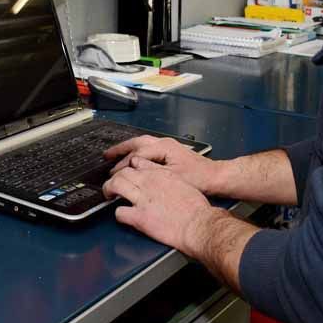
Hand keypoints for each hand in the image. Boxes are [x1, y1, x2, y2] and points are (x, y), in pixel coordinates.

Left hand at [102, 157, 222, 256]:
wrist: (199, 224)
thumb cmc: (196, 208)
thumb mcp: (184, 184)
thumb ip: (169, 179)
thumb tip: (163, 181)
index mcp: (161, 174)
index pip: (137, 162)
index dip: (129, 167)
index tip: (126, 172)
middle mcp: (149, 183)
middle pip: (122, 172)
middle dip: (114, 177)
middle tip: (112, 184)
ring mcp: (143, 199)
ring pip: (116, 185)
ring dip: (109, 190)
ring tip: (108, 195)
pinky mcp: (140, 217)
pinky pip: (120, 212)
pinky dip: (119, 214)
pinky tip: (122, 215)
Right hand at [105, 135, 222, 194]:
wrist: (216, 177)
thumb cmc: (199, 178)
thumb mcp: (172, 177)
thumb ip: (151, 172)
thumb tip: (133, 170)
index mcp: (163, 147)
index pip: (136, 154)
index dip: (123, 165)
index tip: (114, 175)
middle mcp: (164, 143)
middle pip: (136, 143)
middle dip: (120, 150)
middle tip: (106, 156)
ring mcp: (168, 146)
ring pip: (142, 143)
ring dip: (128, 149)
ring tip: (115, 154)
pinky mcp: (170, 152)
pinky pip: (148, 147)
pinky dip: (137, 151)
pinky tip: (133, 158)